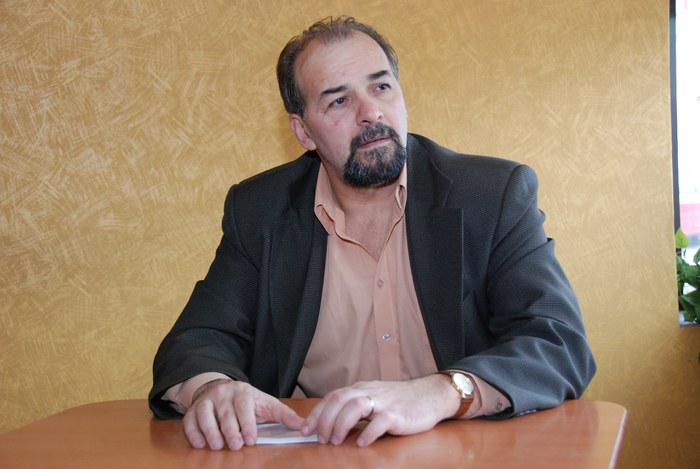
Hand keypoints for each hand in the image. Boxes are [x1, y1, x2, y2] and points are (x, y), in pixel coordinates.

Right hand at [183, 380, 303, 450]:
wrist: (221, 389)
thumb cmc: (247, 401)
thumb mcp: (267, 404)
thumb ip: (284, 415)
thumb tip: (303, 426)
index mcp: (243, 391)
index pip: (244, 406)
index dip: (247, 422)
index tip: (251, 439)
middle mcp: (223, 393)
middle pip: (225, 413)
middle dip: (230, 430)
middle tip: (236, 446)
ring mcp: (206, 400)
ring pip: (205, 414)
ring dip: (210, 431)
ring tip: (217, 446)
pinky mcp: (193, 410)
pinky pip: (190, 420)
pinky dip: (194, 433)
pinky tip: (201, 444)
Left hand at [301, 374, 458, 446]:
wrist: (430, 395)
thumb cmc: (400, 400)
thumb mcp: (374, 398)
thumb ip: (355, 408)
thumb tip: (331, 424)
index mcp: (361, 389)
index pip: (332, 397)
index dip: (316, 413)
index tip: (305, 429)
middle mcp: (369, 392)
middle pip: (339, 400)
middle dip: (325, 420)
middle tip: (321, 439)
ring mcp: (384, 402)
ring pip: (356, 406)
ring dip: (341, 424)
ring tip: (336, 441)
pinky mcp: (397, 414)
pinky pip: (380, 422)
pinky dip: (368, 433)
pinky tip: (362, 443)